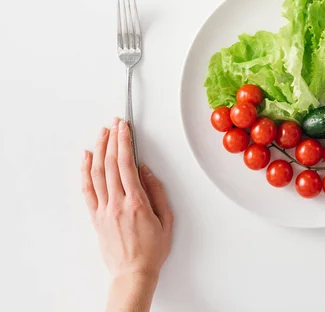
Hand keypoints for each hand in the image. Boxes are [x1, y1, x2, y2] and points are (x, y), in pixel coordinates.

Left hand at [81, 118, 173, 310]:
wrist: (133, 272)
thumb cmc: (152, 249)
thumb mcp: (166, 220)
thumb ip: (157, 193)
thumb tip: (146, 171)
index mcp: (137, 202)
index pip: (127, 164)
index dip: (125, 142)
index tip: (125, 128)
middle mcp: (117, 203)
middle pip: (111, 164)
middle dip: (113, 140)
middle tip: (115, 124)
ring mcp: (104, 210)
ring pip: (97, 173)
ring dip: (99, 150)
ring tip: (102, 134)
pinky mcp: (96, 217)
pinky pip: (88, 190)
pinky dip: (85, 171)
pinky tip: (87, 158)